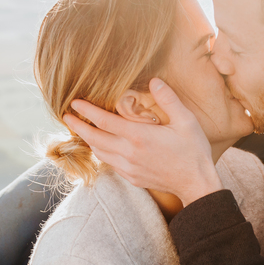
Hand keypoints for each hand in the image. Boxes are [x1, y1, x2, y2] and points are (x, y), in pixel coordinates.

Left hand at [63, 78, 223, 204]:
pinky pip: (110, 163)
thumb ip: (168, 99)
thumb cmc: (193, 151)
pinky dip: (101, 152)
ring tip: (81, 129)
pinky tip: (102, 146)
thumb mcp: (186, 121)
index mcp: (139, 136)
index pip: (104, 121)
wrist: (196, 184)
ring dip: (88, 140)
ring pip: (99, 153)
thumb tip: (154, 80)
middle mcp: (129, 153)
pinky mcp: (132, 177)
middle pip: (94, 139)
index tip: (74, 102)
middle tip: (66, 115)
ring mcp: (129, 168)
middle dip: (78, 126)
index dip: (86, 111)